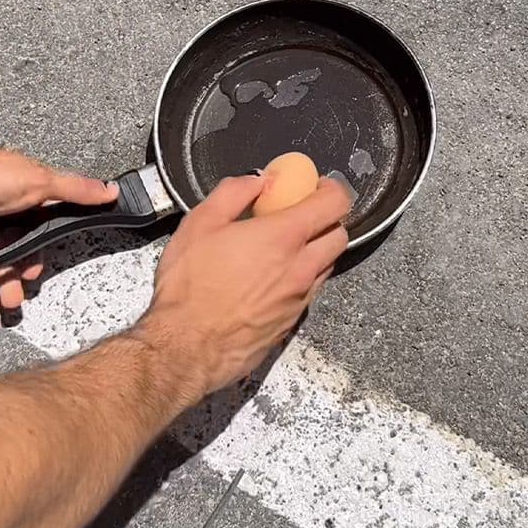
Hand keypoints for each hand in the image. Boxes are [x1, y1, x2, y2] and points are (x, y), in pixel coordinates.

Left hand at [0, 122, 118, 326]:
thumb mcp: (37, 182)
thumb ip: (74, 190)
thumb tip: (110, 191)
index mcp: (24, 201)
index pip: (42, 232)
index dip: (40, 256)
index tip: (37, 274)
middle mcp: (0, 217)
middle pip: (16, 256)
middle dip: (19, 280)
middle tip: (20, 297)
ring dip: (0, 292)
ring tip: (4, 311)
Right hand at [135, 173, 350, 399]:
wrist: (187, 346)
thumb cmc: (190, 287)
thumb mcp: (200, 224)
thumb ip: (233, 193)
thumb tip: (257, 181)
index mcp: (284, 237)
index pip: (335, 204)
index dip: (332, 190)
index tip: (317, 187)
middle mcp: (302, 267)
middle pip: (340, 234)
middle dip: (328, 219)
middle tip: (303, 215)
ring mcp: (301, 296)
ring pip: (328, 264)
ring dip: (317, 250)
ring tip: (286, 247)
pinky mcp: (293, 320)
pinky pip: (311, 290)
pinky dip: (303, 277)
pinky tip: (275, 278)